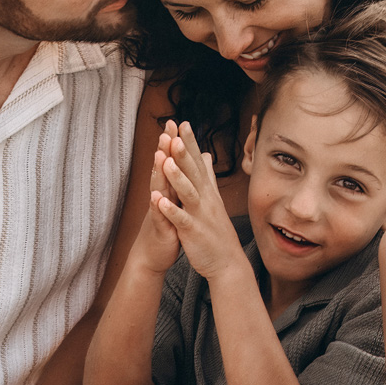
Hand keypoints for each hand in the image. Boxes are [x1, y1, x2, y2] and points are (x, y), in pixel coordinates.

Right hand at [132, 121, 182, 274]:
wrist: (154, 255)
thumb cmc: (167, 226)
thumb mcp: (175, 202)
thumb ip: (178, 182)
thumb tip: (181, 164)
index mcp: (170, 190)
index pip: (172, 162)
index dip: (174, 143)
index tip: (179, 122)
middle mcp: (161, 196)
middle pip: (162, 169)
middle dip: (165, 149)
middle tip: (167, 128)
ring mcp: (157, 211)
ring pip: (158, 188)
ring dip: (158, 172)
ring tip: (160, 155)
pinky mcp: (159, 228)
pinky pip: (157, 215)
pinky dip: (156, 206)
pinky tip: (155, 196)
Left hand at [156, 122, 243, 279]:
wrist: (227, 261)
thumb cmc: (217, 230)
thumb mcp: (214, 199)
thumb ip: (208, 176)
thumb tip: (206, 154)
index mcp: (207, 191)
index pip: (199, 162)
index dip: (191, 143)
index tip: (183, 123)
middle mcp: (205, 200)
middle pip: (194, 172)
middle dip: (184, 153)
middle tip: (175, 133)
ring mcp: (200, 216)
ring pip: (188, 193)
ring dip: (177, 177)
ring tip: (166, 161)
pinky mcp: (193, 233)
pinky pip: (181, 220)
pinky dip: (171, 211)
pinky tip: (158, 201)